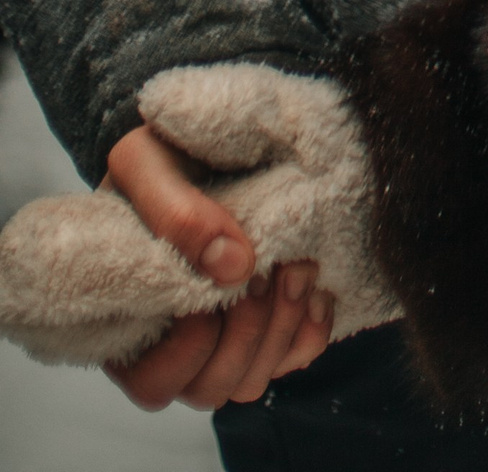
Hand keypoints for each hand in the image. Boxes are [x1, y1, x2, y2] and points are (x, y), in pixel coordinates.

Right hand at [102, 122, 331, 407]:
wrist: (200, 141)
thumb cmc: (160, 156)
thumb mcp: (145, 162)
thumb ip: (176, 210)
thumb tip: (232, 266)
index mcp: (130, 320)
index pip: (155, 382)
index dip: (193, 340)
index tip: (222, 280)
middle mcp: (171, 348)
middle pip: (211, 388)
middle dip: (249, 330)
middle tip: (272, 266)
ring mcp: (220, 342)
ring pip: (251, 381)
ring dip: (282, 328)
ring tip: (298, 265)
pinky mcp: (265, 327)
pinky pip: (295, 357)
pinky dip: (312, 328)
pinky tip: (315, 287)